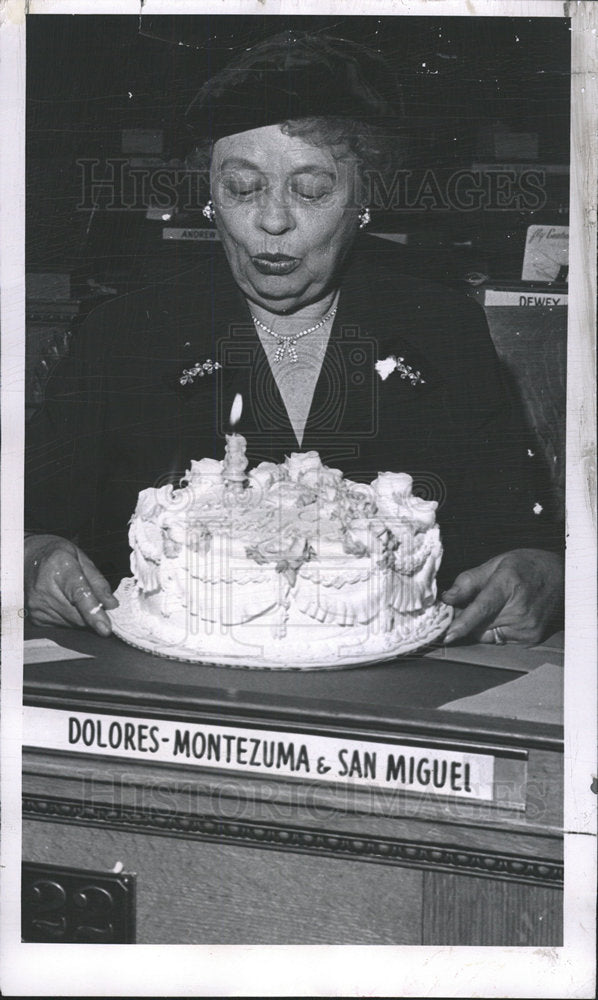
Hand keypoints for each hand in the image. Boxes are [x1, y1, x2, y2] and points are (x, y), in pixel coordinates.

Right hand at [24, 534, 118, 635]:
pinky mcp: (34, 618)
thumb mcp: (81, 558)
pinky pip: (62, 625)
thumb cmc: (56, 556)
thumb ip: (98, 582)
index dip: (93, 612)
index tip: (105, 628)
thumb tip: (111, 605)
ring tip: (74, 597)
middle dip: (94, 614)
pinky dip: (70, 618)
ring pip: (72, 623)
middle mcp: (44, 589)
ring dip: (81, 617)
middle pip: (78, 615)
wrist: (25, 559)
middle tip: (97, 602)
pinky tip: (64, 602)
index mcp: (60, 567)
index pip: (79, 594)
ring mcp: (36, 606)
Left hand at [441, 548, 563, 644]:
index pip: (482, 608)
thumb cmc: (527, 567)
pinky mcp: (530, 639)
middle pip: (478, 625)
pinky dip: (494, 630)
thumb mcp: (496, 563)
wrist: (563, 577)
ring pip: (486, 635)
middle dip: (466, 619)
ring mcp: (527, 627)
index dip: (463, 622)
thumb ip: (468, 581)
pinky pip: (499, 640)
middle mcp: (519, 609)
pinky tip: (506, 615)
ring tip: (496, 606)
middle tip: (470, 604)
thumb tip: (447, 598)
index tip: (448, 635)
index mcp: (508, 584)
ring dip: (480, 625)